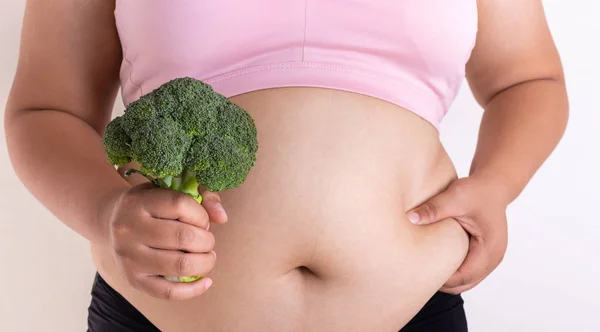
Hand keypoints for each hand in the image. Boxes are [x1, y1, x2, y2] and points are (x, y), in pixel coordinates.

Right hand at [106, 181, 226, 299]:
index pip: (179, 205)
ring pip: (180, 265)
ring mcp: (129, 257)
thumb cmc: (150, 204)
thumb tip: (222, 217)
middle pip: (184, 237)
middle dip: (207, 240)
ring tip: (207, 256)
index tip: (203, 220)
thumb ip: (201, 195)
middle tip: (207, 240)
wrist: (110, 221)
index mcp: (138, 202)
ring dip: (205, 262)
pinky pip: (168, 292)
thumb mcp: (169, 189)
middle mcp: (129, 229)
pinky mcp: (133, 279)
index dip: (201, 214)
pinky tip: (206, 281)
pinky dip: (194, 289)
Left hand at [406, 176, 508, 293]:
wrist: (493, 186)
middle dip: (442, 283)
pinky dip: (453, 272)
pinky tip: (435, 263)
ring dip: (448, 279)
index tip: (418, 273)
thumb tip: (411, 218)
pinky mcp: (484, 255)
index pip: (463, 276)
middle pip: (465, 284)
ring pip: (467, 281)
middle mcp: (494, 258)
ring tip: (423, 272)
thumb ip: (434, 208)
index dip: (441, 278)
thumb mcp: (455, 196)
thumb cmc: (477, 191)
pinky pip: (468, 272)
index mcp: (489, 249)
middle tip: (416, 276)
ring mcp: (490, 258)